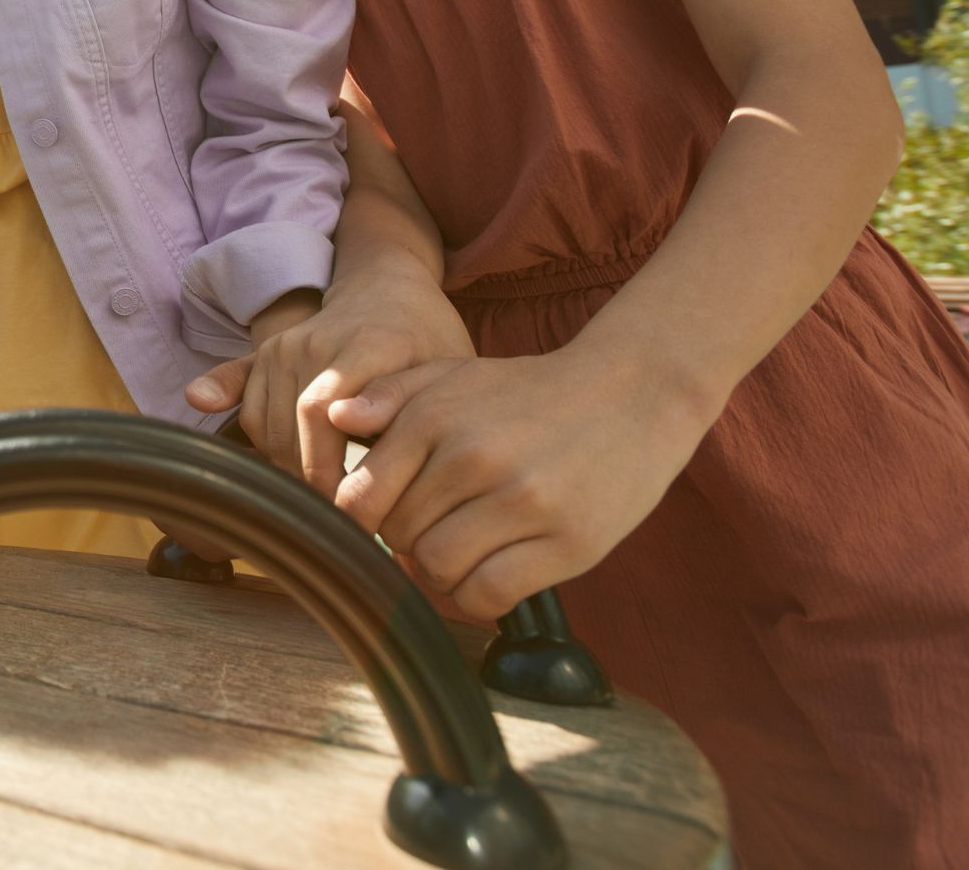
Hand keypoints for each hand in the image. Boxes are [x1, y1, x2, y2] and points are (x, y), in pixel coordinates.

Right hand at [182, 272, 472, 495]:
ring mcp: (285, 346)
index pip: (320, 410)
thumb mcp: (444, 373)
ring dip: (286, 468)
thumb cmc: (425, 340)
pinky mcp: (264, 354)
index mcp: (368, 345)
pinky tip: (241, 463)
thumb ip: (416, 421)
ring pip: (265, 427)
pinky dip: (249, 441)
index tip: (344, 509)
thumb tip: (391, 480)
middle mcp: (316, 341)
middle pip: (290, 427)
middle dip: (307, 481)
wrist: (387, 286)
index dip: (322, 467)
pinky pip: (243, 404)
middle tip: (337, 517)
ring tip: (320, 492)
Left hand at [329, 344, 713, 619]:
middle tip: (440, 527)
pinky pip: (489, 594)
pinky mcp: (568, 541)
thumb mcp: (454, 375)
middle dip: (408, 541)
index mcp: (436, 416)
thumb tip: (335, 420)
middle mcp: (472, 457)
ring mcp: (522, 501)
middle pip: (397, 536)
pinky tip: (496, 569)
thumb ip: (391, 394)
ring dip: (443, 571)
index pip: (360, 498)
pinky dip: (480, 593)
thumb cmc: (530, 392)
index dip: (367, 518)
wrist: (633, 392)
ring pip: (438, 570)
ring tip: (468, 548)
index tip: (391, 516)